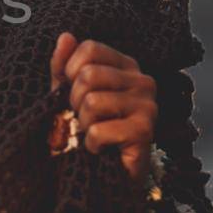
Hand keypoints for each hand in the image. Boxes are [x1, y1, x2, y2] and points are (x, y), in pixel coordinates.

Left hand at [49, 31, 156, 181]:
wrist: (110, 175)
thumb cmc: (89, 129)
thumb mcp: (70, 94)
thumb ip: (64, 66)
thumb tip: (65, 36)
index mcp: (126, 65)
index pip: (89, 48)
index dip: (70, 72)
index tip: (74, 94)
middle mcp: (143, 80)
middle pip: (88, 75)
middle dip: (74, 102)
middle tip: (84, 119)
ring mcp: (148, 105)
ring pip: (92, 102)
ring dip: (82, 125)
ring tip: (93, 134)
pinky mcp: (146, 130)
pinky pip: (99, 130)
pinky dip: (91, 144)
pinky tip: (101, 149)